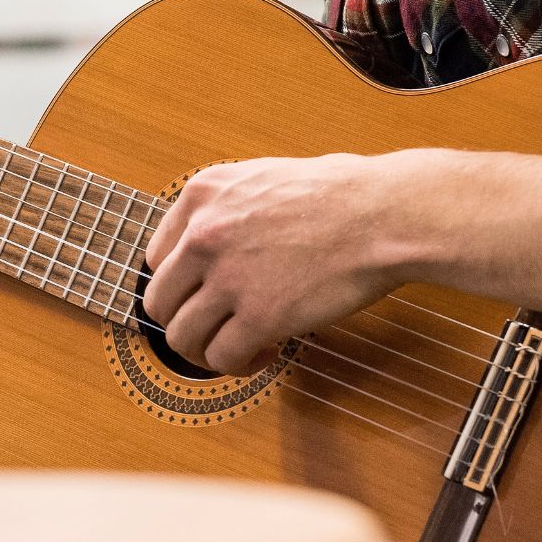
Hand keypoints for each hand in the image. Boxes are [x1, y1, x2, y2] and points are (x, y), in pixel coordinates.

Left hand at [141, 154, 410, 373]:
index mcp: (202, 195)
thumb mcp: (263, 177)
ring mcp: (228, 277)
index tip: (204, 296)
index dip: (182, 286)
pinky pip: (222, 357)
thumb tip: (211, 241)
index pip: (158, 258)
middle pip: (159, 301)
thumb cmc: (341, 193)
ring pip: (181, 337)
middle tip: (215, 330)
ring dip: (206, 351)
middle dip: (185, 322)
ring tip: (236, 348)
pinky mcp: (259, 315)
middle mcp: (203, 235)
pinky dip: (237, 365)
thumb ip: (227, 207)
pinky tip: (262, 354)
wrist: (384, 214)